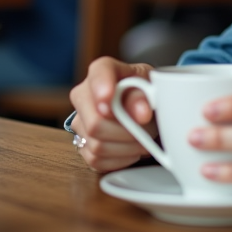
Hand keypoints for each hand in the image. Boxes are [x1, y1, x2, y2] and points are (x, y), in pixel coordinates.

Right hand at [68, 57, 155, 172]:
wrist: (145, 109)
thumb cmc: (146, 92)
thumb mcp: (151, 86)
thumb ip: (144, 96)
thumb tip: (140, 114)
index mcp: (102, 70)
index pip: (99, 73)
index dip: (102, 87)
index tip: (109, 100)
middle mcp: (84, 94)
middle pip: (96, 122)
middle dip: (128, 132)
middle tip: (149, 130)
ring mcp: (80, 121)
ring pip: (98, 145)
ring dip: (128, 147)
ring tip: (143, 138)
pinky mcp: (82, 144)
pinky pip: (97, 160)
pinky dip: (121, 159)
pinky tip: (131, 149)